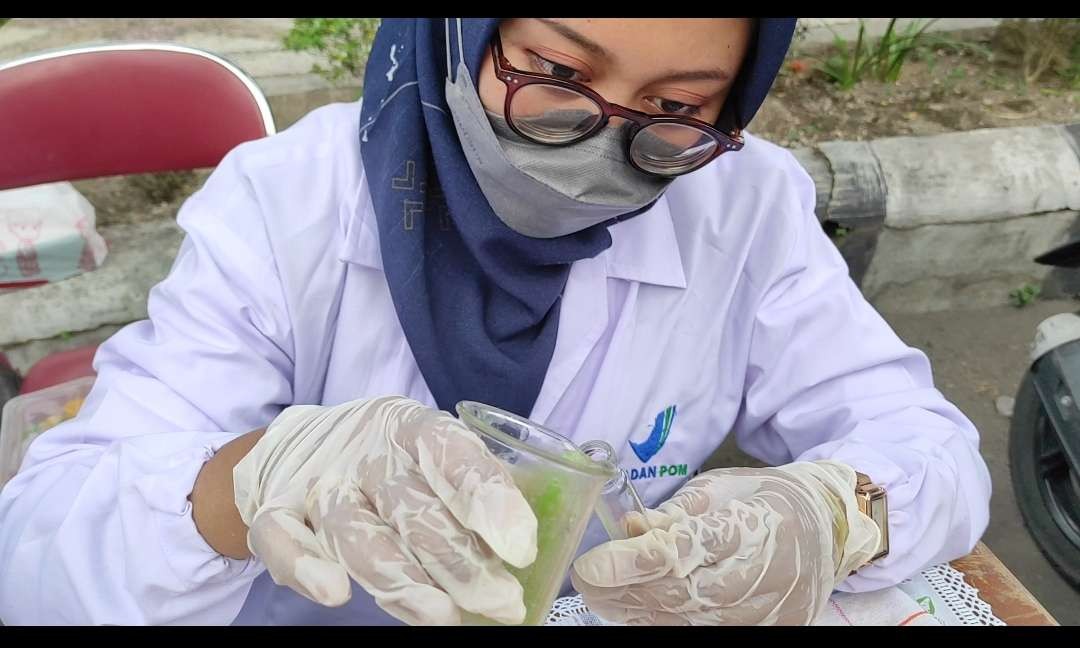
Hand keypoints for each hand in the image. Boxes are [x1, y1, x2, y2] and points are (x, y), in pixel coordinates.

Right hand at [233, 395, 537, 624]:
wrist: (297, 447)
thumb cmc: (386, 461)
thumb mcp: (431, 456)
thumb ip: (470, 492)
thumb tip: (520, 547)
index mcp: (408, 426)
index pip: (450, 451)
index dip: (487, 497)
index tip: (521, 546)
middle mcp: (361, 450)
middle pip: (411, 506)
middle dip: (461, 561)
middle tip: (502, 602)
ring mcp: (316, 482)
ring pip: (353, 530)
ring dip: (400, 577)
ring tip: (442, 615)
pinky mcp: (275, 513)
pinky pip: (282, 539)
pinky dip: (304, 565)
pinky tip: (333, 593)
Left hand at [570, 461, 879, 624]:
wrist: (828, 530)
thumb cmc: (766, 500)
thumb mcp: (721, 489)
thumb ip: (676, 513)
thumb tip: (630, 529)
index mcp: (755, 524)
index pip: (688, 547)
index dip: (637, 559)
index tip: (593, 563)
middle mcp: (766, 574)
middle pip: (685, 593)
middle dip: (627, 589)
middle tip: (585, 580)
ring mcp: (770, 611)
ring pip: (692, 621)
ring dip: (638, 611)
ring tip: (602, 596)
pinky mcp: (771, 631)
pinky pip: (706, 632)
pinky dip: (664, 622)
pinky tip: (635, 610)